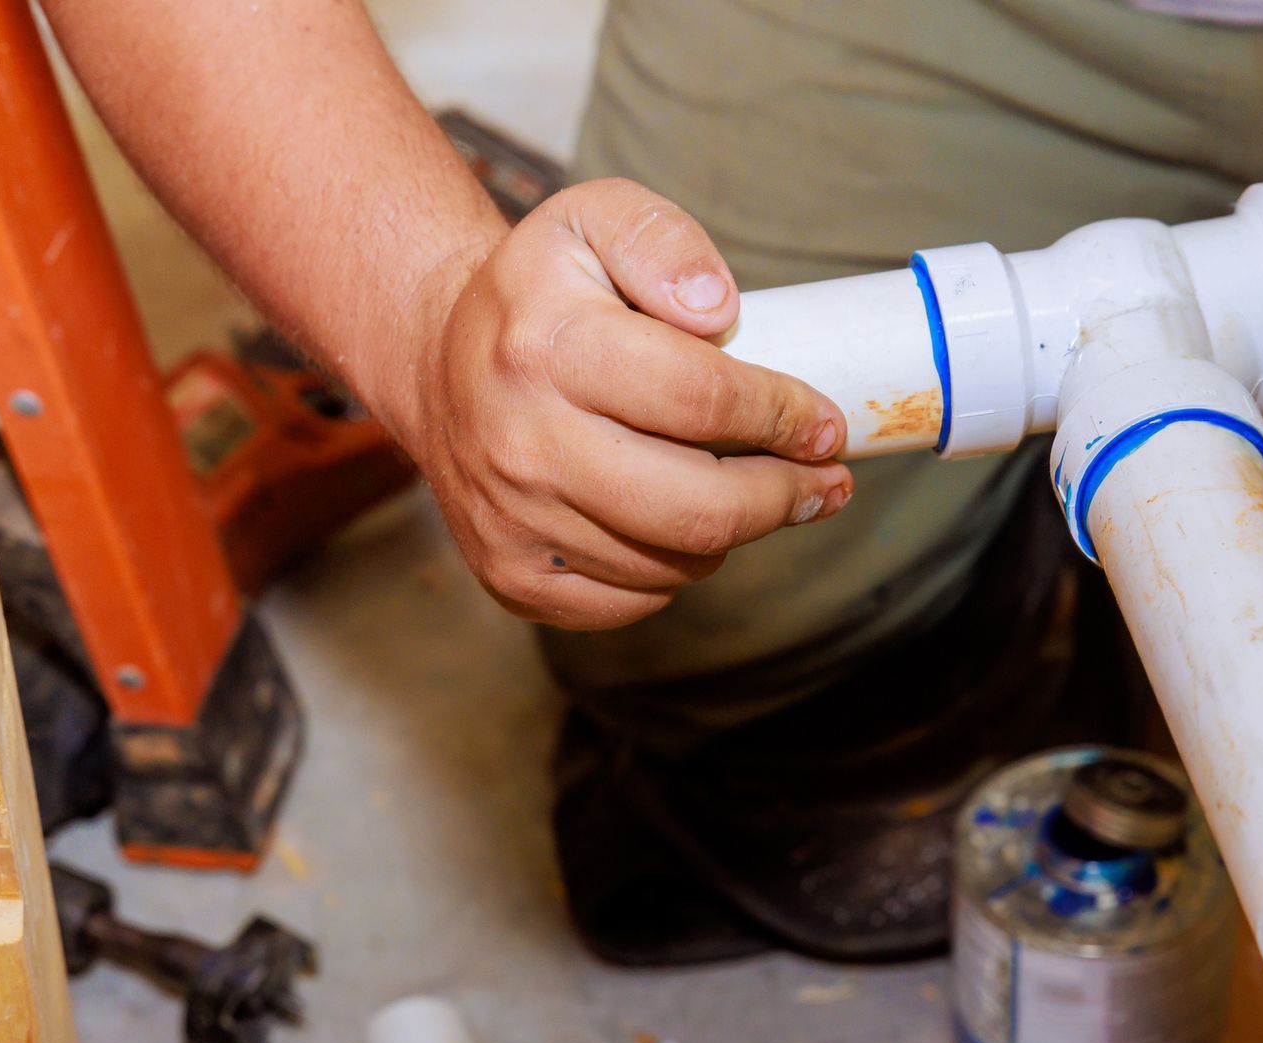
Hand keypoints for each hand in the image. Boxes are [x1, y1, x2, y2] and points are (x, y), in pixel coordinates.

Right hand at [392, 178, 853, 628]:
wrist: (436, 365)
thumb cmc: (539, 294)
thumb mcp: (591, 220)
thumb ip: (662, 241)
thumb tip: (718, 309)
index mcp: (548, 347)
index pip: (701, 398)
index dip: (783, 417)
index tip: (826, 425)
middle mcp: (523, 442)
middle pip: (697, 507)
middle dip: (782, 498)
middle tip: (823, 481)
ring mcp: (512, 521)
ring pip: (672, 564)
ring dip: (730, 533)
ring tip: (746, 491)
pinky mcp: (511, 576)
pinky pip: (630, 601)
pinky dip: (671, 570)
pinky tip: (673, 524)